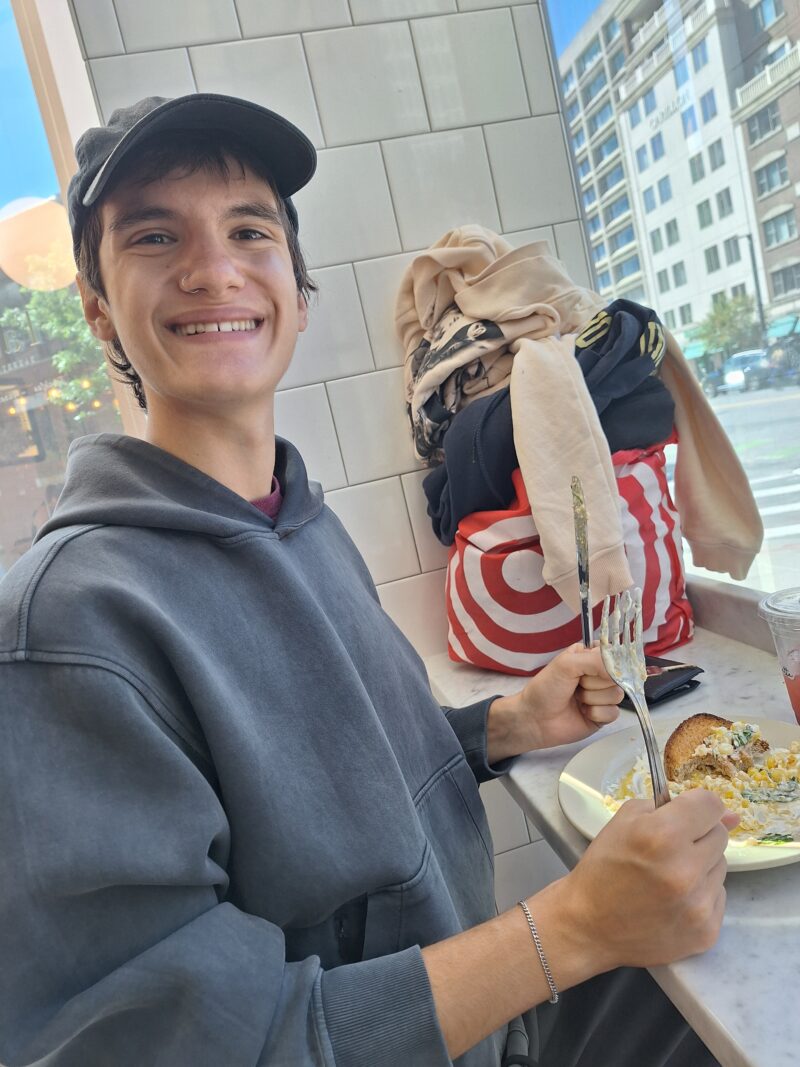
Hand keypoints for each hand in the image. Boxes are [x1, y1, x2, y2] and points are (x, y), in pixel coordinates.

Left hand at [487, 644, 623, 760]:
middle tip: (576, 685)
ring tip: (577, 699)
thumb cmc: (544, 689)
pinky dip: (596, 713)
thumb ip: (594, 660)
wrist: (535, 719)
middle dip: (594, 682)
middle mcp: (597, 675)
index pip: (613, 654)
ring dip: (593, 698)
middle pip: (617, 675)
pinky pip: (614, 712)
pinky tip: (583, 712)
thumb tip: (616, 670)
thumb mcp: (566, 664)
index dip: (605, 662)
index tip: (591, 668)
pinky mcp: (603, 715)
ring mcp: (601, 695)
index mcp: (588, 657)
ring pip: (617, 694)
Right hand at [554, 790, 738, 974]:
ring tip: (669, 877)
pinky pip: (719, 897)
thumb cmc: (603, 868)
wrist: (589, 926)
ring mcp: (699, 904)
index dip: (697, 806)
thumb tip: (729, 815)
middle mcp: (687, 869)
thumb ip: (669, 807)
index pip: (710, 804)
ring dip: (700, 866)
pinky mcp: (706, 931)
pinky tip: (674, 900)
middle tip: (670, 849)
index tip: (685, 815)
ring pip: (721, 866)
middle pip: (719, 836)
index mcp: (662, 835)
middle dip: (698, 836)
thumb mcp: (623, 822)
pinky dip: (701, 894)